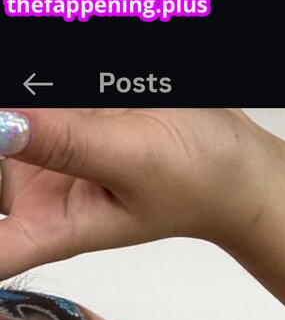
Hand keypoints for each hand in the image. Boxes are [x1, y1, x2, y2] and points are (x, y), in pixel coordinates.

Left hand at [0, 107, 267, 278]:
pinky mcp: (47, 111)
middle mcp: (30, 190)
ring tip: (69, 117)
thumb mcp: (132, 160)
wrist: (227, 152)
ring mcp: (35, 148)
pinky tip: (59, 94)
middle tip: (11, 129)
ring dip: (11, 114)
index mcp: (49, 226)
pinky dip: (30, 93)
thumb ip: (65, 144)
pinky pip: (22, 100)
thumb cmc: (192, 178)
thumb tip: (0, 127)